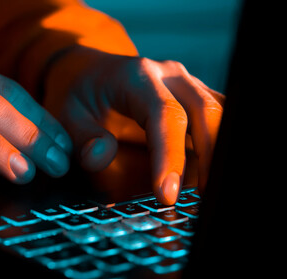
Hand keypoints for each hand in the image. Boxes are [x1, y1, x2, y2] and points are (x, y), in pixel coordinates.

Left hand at [43, 46, 223, 204]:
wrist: (90, 70)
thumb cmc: (79, 95)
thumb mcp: (65, 114)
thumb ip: (81, 137)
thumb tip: (101, 156)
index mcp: (137, 76)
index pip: (165, 115)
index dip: (170, 156)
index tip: (166, 195)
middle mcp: (170, 75)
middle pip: (206, 112)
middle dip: (210, 158)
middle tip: (199, 201)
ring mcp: (189, 83)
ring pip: (221, 114)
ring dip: (219, 153)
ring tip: (208, 192)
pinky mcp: (199, 97)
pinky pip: (221, 118)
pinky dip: (220, 146)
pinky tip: (211, 175)